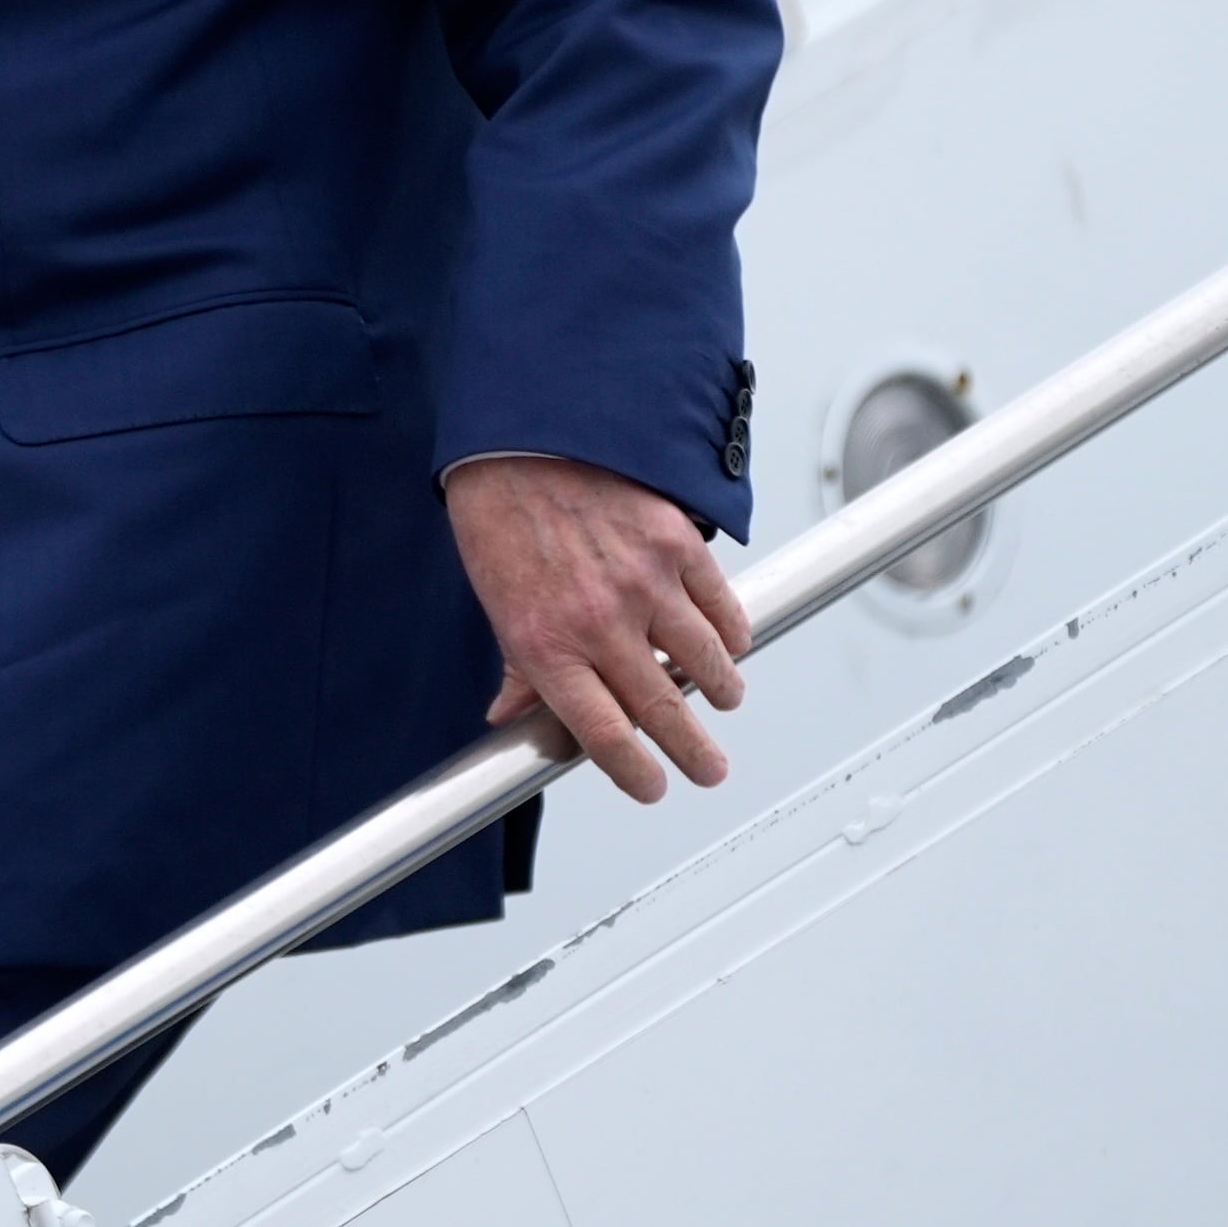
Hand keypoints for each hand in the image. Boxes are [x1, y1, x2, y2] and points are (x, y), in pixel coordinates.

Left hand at [445, 455, 751, 801]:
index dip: (635, 773)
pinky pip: (721, 609)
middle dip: (695, 754)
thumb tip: (513, 719)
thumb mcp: (496, 604)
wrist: (521, 440)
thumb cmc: (502, 520)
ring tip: (722, 700)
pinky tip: (727, 644)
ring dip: (720, 691)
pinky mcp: (676, 545)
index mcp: (545, 646)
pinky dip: (731, 635)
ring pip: (705, 664)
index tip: (654, 786)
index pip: (601, 734)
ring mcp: (643, 583)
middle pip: (662, 712)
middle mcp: (597, 622)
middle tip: (709, 770)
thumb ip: (519, 668)